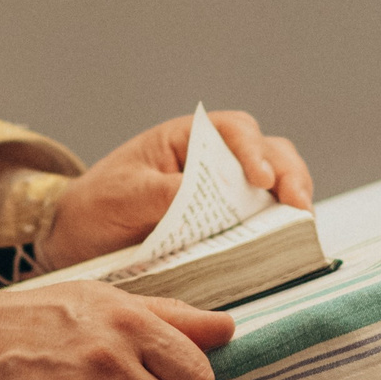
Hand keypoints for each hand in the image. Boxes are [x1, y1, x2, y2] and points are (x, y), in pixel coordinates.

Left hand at [41, 110, 313, 269]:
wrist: (78, 240)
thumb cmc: (98, 206)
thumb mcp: (125, 197)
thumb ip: (165, 195)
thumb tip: (207, 201)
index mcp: (188, 139)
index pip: (234, 130)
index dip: (255, 152)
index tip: (261, 180)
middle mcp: (215, 160)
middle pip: (270, 154)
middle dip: (291, 176)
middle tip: (299, 208)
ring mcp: (227, 193)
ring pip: (277, 187)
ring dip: (294, 204)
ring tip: (302, 230)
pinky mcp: (229, 226)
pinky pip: (263, 223)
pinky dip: (280, 232)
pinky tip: (289, 249)